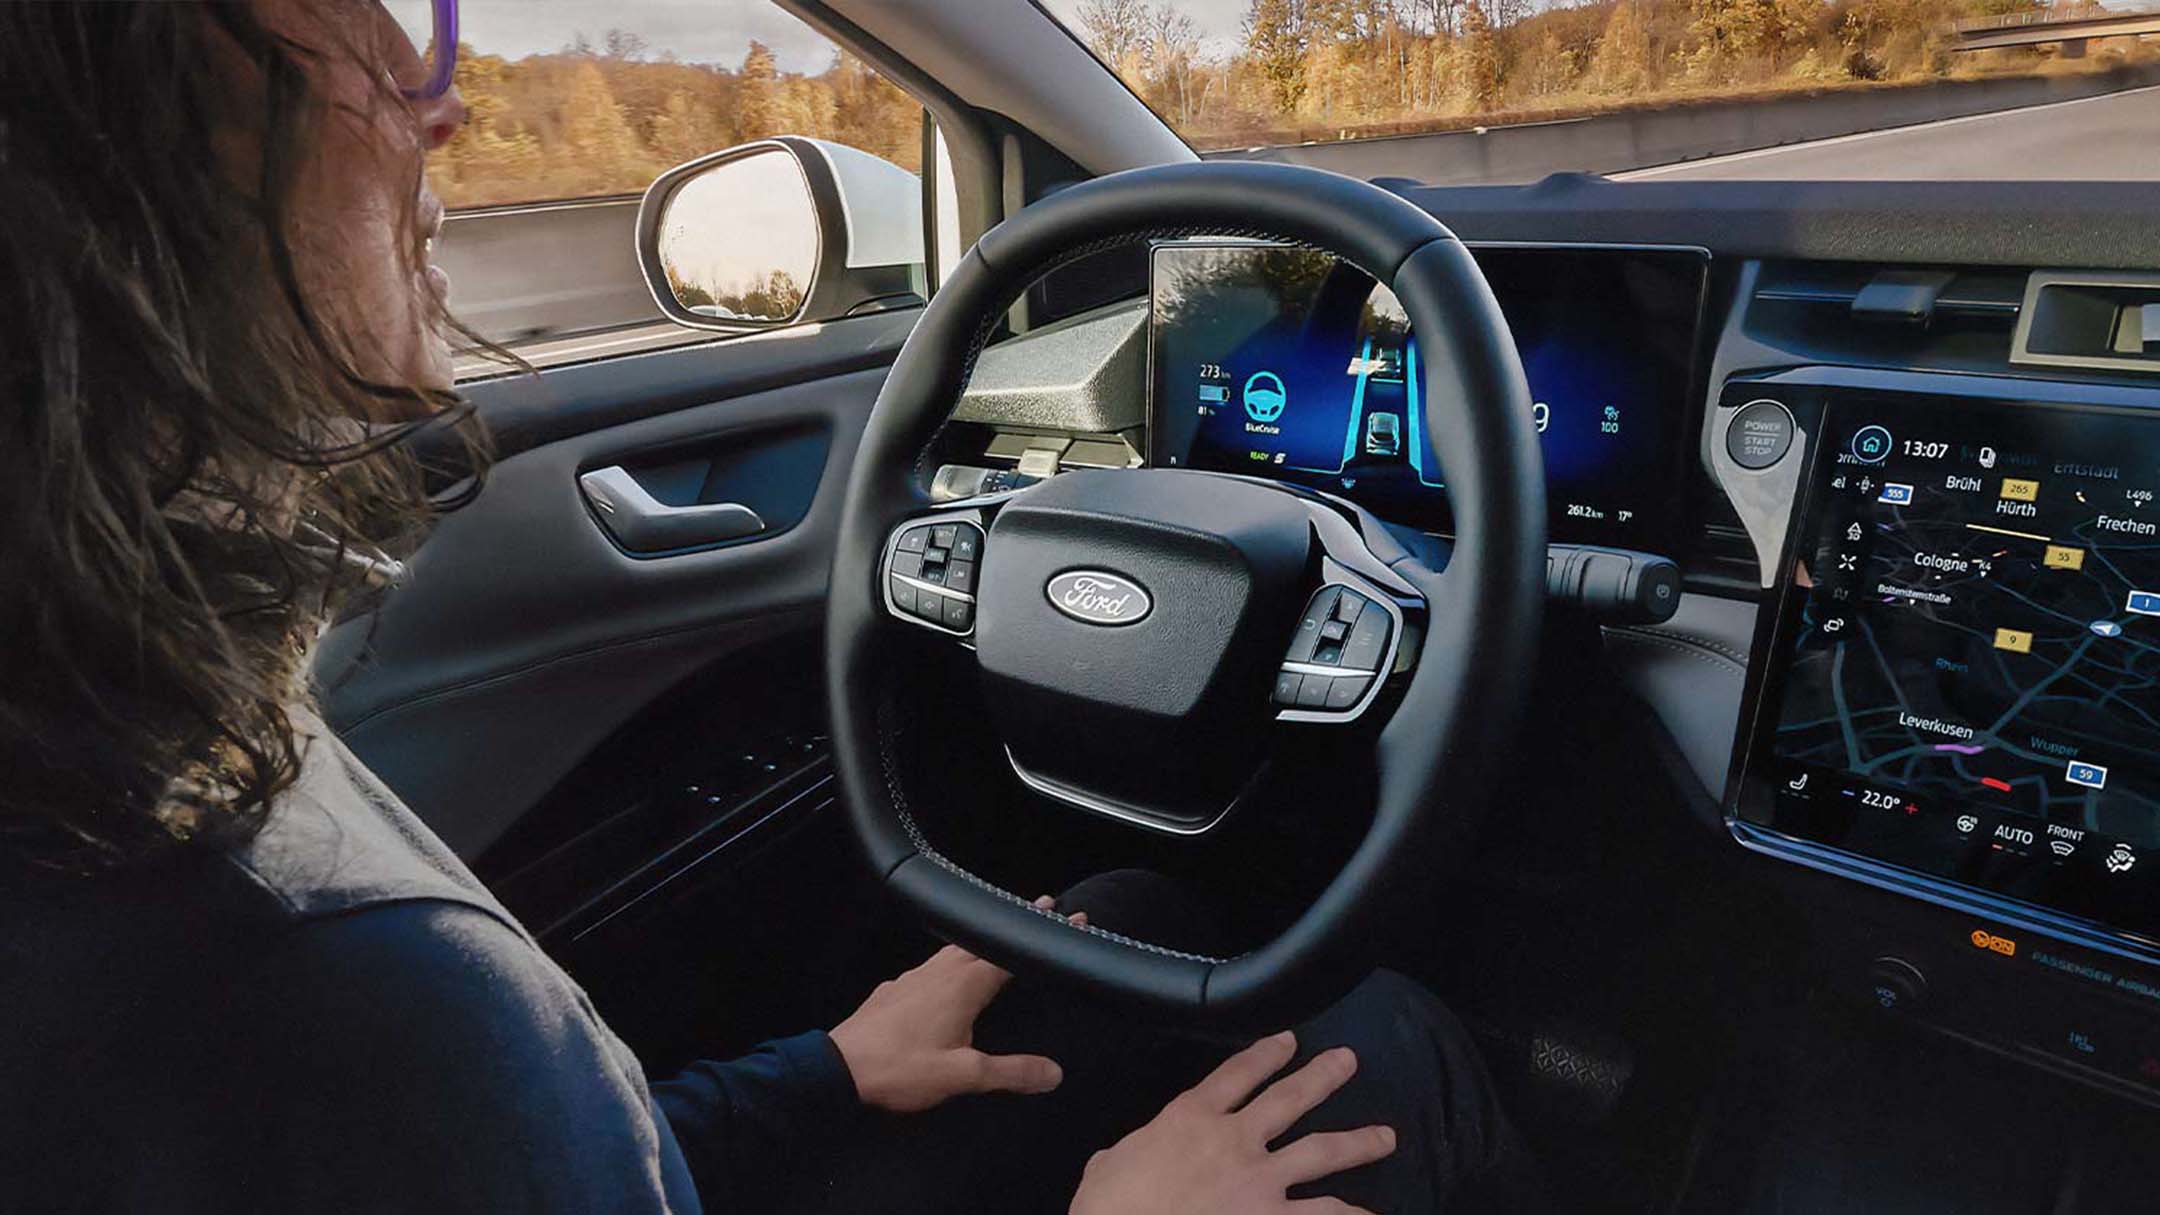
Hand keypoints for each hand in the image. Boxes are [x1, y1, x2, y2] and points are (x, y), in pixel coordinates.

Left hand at [829, 899, 1071, 1113]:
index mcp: (962, 985)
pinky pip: (931, 965)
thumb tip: (1053, 1072)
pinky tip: (947, 977)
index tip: (1068, 917)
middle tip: (1040, 912)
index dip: (1041, 934)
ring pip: (955, 949)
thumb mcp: (962, 1075)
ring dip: (981, 940)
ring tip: (998, 940)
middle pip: (984, 940)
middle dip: (1013, 927)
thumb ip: (1010, 1072)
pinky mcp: (894, 989)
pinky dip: (952, 960)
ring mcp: (913, 977)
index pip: (1011, 952)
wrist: (838, 1069)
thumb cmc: (899, 1068)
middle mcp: (939, 972)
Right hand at [1069, 1031, 1395, 1214]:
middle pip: (1288, 1099)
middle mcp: (1233, 1140)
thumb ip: (1123, 1154)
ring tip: (1385, 1137)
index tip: (1288, 1040)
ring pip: (1321, 1152)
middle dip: (1322, 1077)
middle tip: (1347, 1061)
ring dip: (1357, 1143)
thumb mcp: (1106, 1167)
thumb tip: (1116, 1158)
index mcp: (1189, 1118)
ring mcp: (1258, 1182)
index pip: (1235, 1074)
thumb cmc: (1109, 1208)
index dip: (1264, 1054)